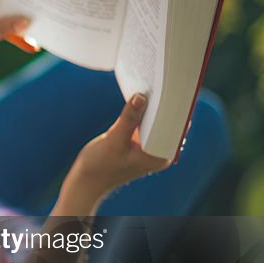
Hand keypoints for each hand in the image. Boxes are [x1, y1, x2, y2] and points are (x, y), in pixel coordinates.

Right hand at [62, 94, 171, 210]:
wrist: (86, 181)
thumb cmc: (99, 167)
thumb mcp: (114, 140)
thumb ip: (128, 118)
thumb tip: (141, 96)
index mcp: (160, 156)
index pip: (176, 127)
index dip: (177, 108)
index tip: (175, 88)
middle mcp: (159, 152)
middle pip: (169, 122)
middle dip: (165, 104)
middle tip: (165, 81)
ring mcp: (149, 147)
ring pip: (157, 120)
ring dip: (154, 106)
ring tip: (155, 84)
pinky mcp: (139, 142)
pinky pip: (145, 122)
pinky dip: (143, 111)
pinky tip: (141, 97)